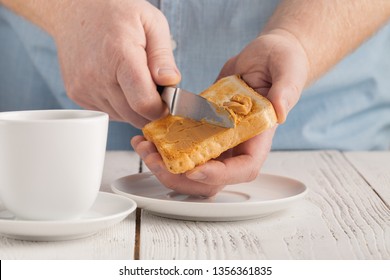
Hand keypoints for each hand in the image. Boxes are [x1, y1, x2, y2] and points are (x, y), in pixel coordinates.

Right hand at [53, 0, 180, 126]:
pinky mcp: (76, 94)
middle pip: (134, 116)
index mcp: (119, 56)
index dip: (161, 109)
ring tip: (133, 80)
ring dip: (134, 108)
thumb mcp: (151, 22)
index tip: (167, 102)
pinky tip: (118, 82)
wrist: (74, 8)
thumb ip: (163, 56)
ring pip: (121, 117)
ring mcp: (83, 87)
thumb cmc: (116, 12)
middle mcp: (97, 76)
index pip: (144, 103)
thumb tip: (171, 83)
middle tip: (154, 89)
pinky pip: (107, 112)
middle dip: (150, 110)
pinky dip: (118, 105)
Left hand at [133, 29, 307, 195]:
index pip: (243, 169)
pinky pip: (182, 147)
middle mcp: (237, 145)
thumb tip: (280, 111)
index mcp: (259, 137)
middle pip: (212, 178)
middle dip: (182, 177)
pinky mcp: (203, 130)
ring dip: (167, 165)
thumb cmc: (280, 63)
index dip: (219, 175)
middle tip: (156, 161)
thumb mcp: (288, 70)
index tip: (194, 170)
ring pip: (193, 167)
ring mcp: (219, 140)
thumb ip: (287, 89)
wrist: (260, 60)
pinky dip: (163, 147)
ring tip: (144, 148)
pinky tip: (146, 136)